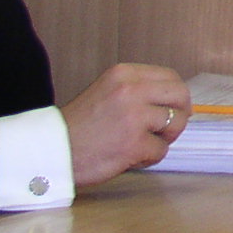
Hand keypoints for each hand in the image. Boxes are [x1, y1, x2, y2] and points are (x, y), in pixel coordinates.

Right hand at [62, 64, 191, 186]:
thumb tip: (175, 100)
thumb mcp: (107, 92)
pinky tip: (130, 158)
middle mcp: (131, 90)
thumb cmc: (79, 126)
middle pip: (181, 96)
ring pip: (175, 124)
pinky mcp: (134, 143)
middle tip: (166, 129)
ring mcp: (134, 116)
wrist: (50, 151)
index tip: (172, 109)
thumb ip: (137, 91)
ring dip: (162, 139)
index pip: (171, 77)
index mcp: (124, 74)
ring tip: (141, 144)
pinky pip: (161, 150)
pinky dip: (149, 158)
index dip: (175, 96)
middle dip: (180, 114)